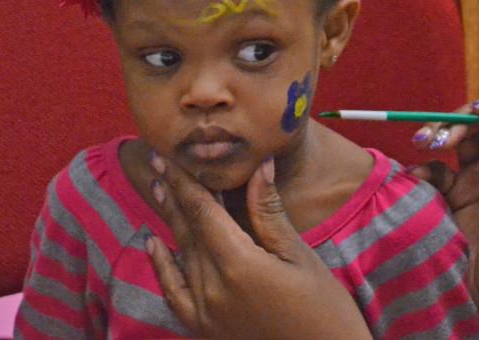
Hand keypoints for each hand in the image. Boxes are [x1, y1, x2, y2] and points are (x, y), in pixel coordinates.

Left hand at [146, 155, 371, 339]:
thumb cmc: (323, 306)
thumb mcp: (299, 254)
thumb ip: (269, 212)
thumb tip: (259, 167)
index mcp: (238, 265)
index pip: (202, 212)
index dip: (184, 182)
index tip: (169, 156)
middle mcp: (212, 289)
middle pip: (187, 230)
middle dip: (173, 194)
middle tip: (157, 161)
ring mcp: (205, 312)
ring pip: (181, 255)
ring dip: (169, 220)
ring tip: (158, 189)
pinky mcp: (205, 329)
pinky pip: (174, 293)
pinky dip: (162, 267)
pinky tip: (155, 245)